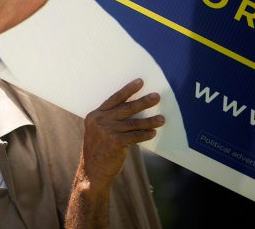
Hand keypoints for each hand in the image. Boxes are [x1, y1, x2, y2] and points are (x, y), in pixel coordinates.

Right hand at [66, 79, 164, 228]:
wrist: (92, 173)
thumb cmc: (99, 151)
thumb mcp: (98, 132)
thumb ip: (111, 120)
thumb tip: (136, 109)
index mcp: (94, 116)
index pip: (114, 98)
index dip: (128, 90)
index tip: (140, 82)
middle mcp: (100, 121)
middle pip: (126, 108)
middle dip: (143, 101)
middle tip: (157, 97)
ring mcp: (107, 131)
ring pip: (133, 123)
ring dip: (150, 120)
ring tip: (161, 119)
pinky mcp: (115, 143)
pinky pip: (135, 136)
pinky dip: (145, 134)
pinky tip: (153, 133)